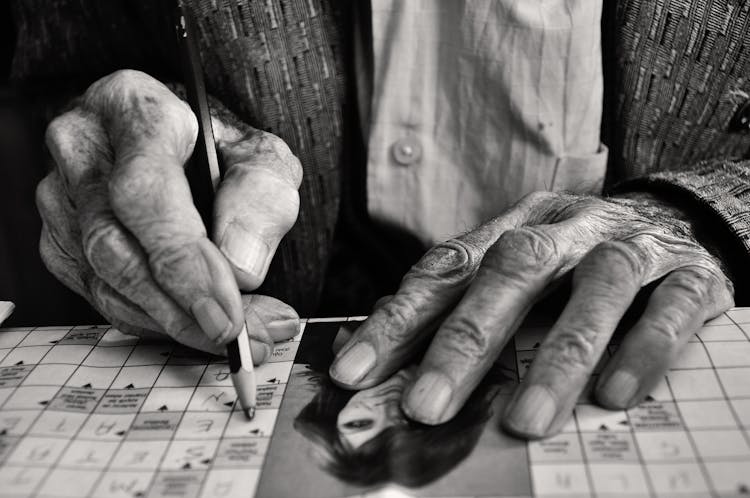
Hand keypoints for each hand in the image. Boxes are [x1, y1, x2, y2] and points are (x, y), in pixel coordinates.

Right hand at [37, 70, 301, 358]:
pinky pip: (101, 296)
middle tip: (238, 336)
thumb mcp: (263, 156)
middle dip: (180, 306)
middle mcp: (82, 148)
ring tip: (239, 335)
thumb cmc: (224, 146)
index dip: (183, 259)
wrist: (188, 143)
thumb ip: (261, 199)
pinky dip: (153, 322)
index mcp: (132, 107)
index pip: (143, 190)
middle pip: (113, 244)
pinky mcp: (61, 240)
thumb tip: (240, 268)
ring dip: (174, 323)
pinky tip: (197, 324)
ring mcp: (62, 197)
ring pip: (104, 280)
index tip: (224, 309)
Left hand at [329, 191, 734, 437]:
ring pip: (596, 288)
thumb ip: (458, 301)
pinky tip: (614, 395)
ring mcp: (630, 246)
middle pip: (513, 270)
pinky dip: (642, 349)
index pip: (449, 266)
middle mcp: (569, 228)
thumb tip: (377, 345)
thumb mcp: (517, 268)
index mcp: (516, 226)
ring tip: (524, 422)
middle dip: (466, 341)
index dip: (400, 318)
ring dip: (559, 357)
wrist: (679, 220)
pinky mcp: (689, 274)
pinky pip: (670, 308)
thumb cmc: (579, 259)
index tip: (355, 371)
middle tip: (427, 407)